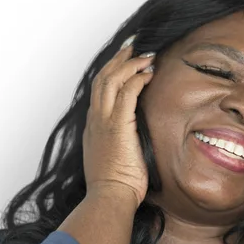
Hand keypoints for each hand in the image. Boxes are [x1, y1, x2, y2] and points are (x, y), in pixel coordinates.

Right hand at [82, 35, 154, 208]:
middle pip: (103, 78)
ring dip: (129, 63)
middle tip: (133, 46)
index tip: (124, 62)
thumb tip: (134, 139)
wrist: (110, 198)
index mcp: (94, 127)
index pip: (100, 91)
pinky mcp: (117, 126)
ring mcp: (104, 121)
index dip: (112, 72)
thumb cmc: (115, 186)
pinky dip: (137, 78)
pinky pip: (126, 92)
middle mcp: (96, 120)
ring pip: (111, 80)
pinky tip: (148, 72)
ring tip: (146, 54)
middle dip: (118, 59)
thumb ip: (120, 144)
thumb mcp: (114, 159)